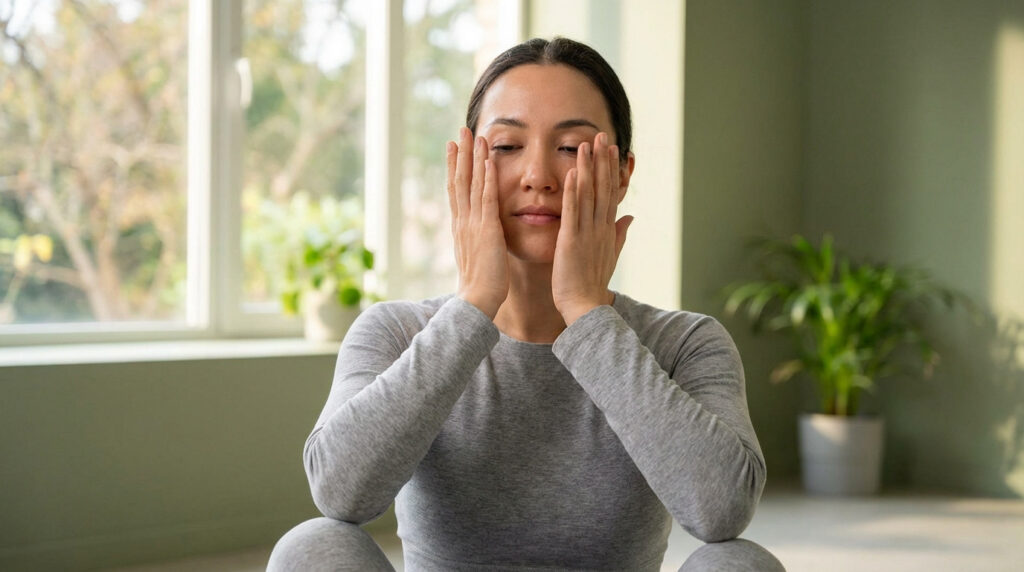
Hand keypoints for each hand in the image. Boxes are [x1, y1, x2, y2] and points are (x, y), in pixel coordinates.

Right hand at [447, 127, 508, 318]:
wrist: (477, 301)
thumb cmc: (480, 284)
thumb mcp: (475, 256)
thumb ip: (475, 240)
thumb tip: (475, 234)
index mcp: (461, 227)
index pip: (455, 190)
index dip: (454, 167)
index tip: (453, 147)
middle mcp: (463, 221)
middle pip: (459, 180)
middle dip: (459, 154)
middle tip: (460, 130)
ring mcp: (473, 224)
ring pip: (471, 183)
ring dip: (473, 157)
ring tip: (474, 135)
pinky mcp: (487, 229)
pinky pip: (487, 198)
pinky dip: (487, 177)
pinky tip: (488, 160)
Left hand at [552, 132, 633, 324]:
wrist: (585, 307)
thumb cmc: (592, 284)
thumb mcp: (609, 256)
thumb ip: (619, 234)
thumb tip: (630, 217)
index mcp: (607, 230)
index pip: (610, 193)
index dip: (611, 169)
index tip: (611, 149)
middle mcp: (600, 227)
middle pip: (603, 187)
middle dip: (602, 160)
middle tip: (602, 135)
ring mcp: (587, 233)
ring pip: (589, 194)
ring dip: (588, 167)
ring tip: (587, 144)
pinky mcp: (571, 240)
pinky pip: (573, 211)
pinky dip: (574, 191)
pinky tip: (574, 172)